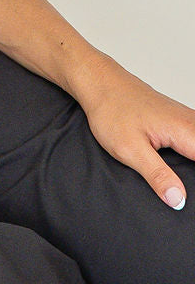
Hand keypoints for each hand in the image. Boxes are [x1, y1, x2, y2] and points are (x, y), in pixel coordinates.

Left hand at [71, 53, 193, 210]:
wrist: (99, 83)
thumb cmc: (111, 110)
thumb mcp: (130, 150)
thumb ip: (157, 176)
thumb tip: (179, 200)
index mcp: (184, 131)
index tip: (191, 197)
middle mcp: (190, 122)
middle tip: (185, 195)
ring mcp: (186, 119)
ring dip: (193, 165)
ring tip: (183, 181)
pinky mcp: (178, 119)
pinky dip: (192, 151)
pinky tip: (185, 164)